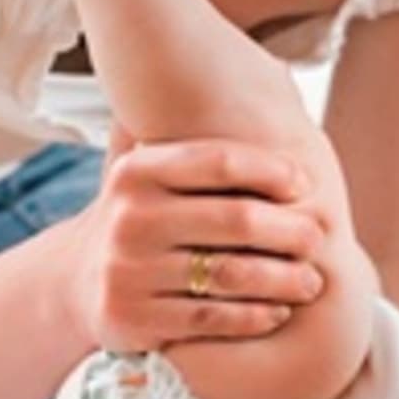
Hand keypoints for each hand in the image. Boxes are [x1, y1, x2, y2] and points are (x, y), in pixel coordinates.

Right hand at [67, 137, 327, 351]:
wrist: (79, 283)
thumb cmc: (144, 220)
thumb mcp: (152, 176)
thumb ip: (197, 146)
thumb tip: (279, 80)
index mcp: (137, 171)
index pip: (220, 160)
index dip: (272, 171)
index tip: (305, 185)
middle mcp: (128, 217)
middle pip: (235, 219)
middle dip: (290, 230)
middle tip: (319, 239)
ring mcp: (126, 270)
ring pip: (229, 274)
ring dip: (282, 279)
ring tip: (312, 281)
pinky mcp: (132, 318)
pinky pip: (211, 318)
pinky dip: (254, 316)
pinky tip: (278, 312)